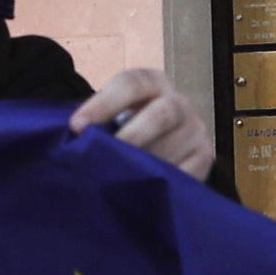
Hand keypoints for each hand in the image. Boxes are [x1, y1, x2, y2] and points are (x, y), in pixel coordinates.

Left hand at [72, 66, 214, 177]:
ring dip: (145, 166)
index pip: (131, 83)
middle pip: (163, 114)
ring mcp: (195, 130)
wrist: (164, 141)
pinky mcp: (204, 157)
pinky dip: (163, 184)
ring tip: (117, 181)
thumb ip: (97, 123)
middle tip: (105, 157)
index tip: (77, 126)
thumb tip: (71, 142)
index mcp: (152, 82)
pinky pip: (186, 173)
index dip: (104, 103)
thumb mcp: (113, 114)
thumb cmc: (127, 125)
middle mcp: (178, 102)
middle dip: (133, 136)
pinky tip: (142, 192)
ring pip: (174, 148)